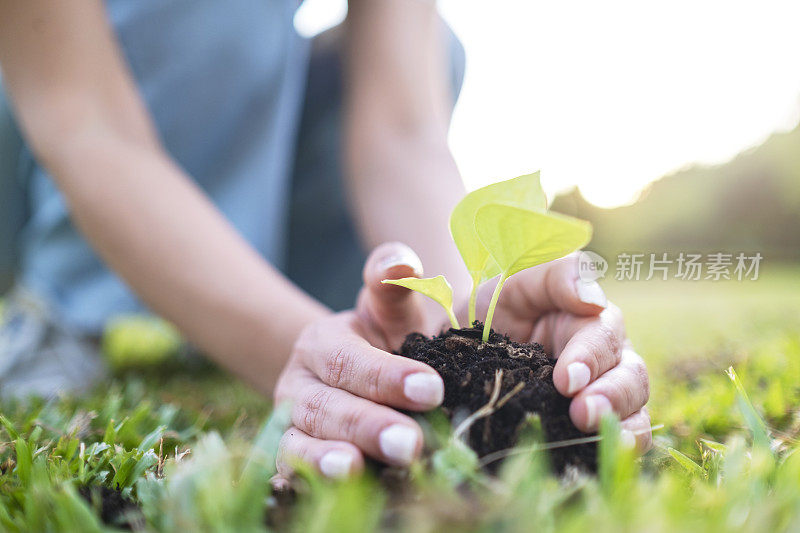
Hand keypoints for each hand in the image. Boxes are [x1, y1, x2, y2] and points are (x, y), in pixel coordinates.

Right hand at [274, 243, 444, 478]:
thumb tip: (401, 259)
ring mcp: (291, 425)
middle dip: (367, 425)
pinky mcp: (291, 458)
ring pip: (299, 442)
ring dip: (327, 460)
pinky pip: (290, 474)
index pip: (349, 360)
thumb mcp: (390, 309)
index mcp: (322, 344)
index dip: (386, 376)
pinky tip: (333, 495)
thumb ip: (393, 283)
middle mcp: (299, 385)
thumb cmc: (385, 340)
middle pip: (325, 406)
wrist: (356, 374)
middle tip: (411, 444)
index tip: (431, 390)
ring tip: (356, 471)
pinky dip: (306, 483)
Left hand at [471, 253, 651, 451]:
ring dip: (621, 426)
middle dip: (612, 397)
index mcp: (591, 320)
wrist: (467, 343)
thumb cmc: (497, 303)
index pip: (605, 337)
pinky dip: (615, 450)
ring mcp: (602, 393)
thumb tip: (593, 300)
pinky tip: (595, 460)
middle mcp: (606, 358)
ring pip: (634, 410)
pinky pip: (616, 440)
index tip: (566, 380)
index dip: (590, 358)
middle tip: (582, 413)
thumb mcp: (517, 277)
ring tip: (593, 436)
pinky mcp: (588, 424)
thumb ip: (556, 275)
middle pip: (631, 376)